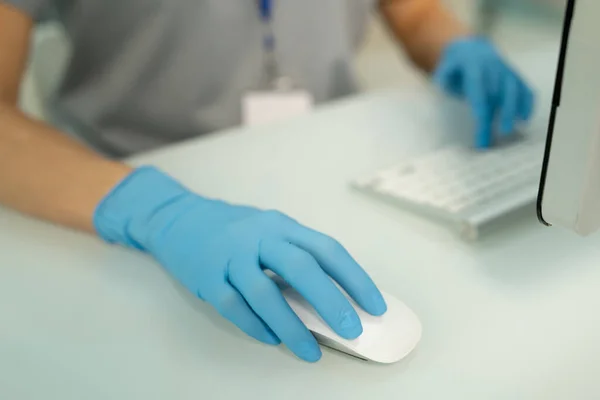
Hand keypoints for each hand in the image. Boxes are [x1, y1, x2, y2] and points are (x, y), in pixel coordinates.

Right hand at [94, 167, 386, 361]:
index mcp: (282, 225)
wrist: (179, 218)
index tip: (375, 305)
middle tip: (352, 330)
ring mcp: (230, 256)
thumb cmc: (233, 230)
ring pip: (265, 293)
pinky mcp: (206, 276)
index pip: (326, 249)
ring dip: (292, 326)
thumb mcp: (268, 231)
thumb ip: (296, 257)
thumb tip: (333, 298)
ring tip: (311, 352)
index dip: (354, 278)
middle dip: (330, 301)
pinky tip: (272, 339)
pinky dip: (256, 326)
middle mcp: (258, 236)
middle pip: (300, 268)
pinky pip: (234, 306)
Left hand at [433, 37, 534, 147]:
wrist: (471, 48)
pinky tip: (524, 119)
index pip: (479, 89)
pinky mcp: (514, 75)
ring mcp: (506, 70)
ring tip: (508, 130)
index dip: (481, 108)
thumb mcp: (444, 69)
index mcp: (474, 64)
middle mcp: (493, 66)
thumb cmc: (455, 66)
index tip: (480, 123)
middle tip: (489, 138)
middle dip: (492, 116)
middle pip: (497, 93)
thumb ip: (443, 79)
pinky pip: (525, 88)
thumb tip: (445, 89)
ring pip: (514, 90)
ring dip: (512, 111)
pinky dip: (527, 103)